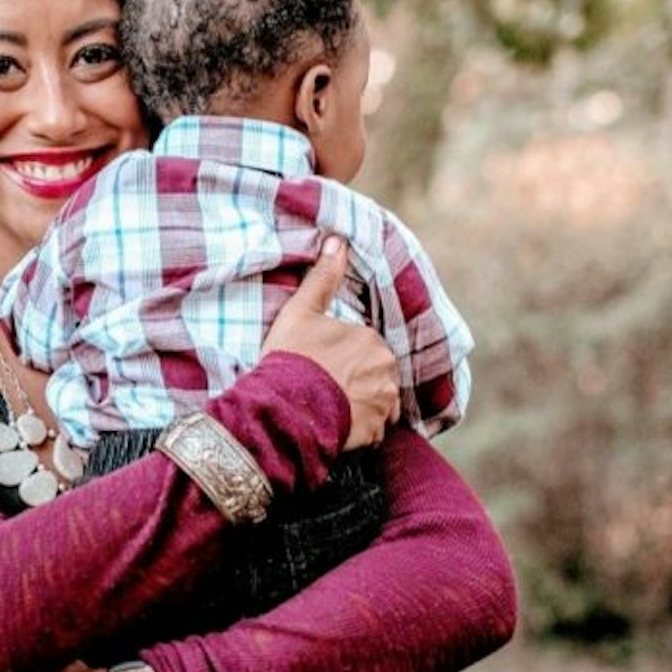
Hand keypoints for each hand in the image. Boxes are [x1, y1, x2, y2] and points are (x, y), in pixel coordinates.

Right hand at [262, 235, 400, 446]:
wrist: (285, 409)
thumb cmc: (291, 358)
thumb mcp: (300, 312)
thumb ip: (322, 278)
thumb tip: (338, 240)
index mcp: (372, 340)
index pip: (365, 348)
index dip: (343, 358)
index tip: (322, 366)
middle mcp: (387, 371)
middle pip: (376, 375)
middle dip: (358, 381)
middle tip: (326, 388)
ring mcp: (385, 404)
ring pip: (379, 402)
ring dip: (363, 406)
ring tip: (332, 409)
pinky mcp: (377, 431)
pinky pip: (375, 430)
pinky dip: (362, 430)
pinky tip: (338, 427)